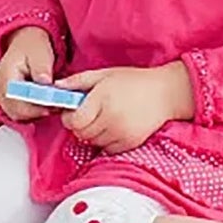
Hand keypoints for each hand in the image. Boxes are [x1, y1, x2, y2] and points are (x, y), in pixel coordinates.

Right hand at [0, 27, 58, 121]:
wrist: (26, 43)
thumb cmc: (32, 47)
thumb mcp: (41, 53)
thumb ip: (42, 68)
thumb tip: (45, 82)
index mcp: (6, 77)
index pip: (18, 102)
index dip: (37, 107)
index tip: (53, 104)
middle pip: (17, 112)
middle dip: (38, 111)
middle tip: (56, 104)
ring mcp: (0, 95)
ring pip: (18, 116)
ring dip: (35, 112)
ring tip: (50, 102)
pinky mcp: (5, 100)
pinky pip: (18, 113)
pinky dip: (31, 111)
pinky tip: (42, 103)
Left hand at [60, 62, 192, 153]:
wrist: (166, 93)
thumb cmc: (133, 81)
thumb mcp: (104, 74)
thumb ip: (77, 81)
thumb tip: (55, 87)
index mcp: (103, 99)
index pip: (74, 121)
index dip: (70, 117)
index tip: (75, 110)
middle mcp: (112, 119)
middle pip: (81, 133)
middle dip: (80, 125)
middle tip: (90, 113)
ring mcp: (122, 133)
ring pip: (92, 142)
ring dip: (93, 133)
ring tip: (105, 118)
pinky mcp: (130, 143)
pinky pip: (106, 148)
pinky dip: (106, 141)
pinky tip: (114, 127)